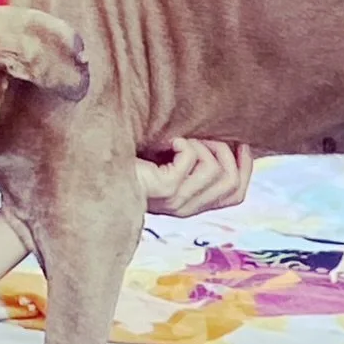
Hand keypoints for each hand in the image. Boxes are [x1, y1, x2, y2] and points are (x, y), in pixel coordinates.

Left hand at [137, 139, 252, 216]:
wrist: (97, 164)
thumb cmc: (134, 154)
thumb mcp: (174, 155)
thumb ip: (200, 154)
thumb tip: (234, 137)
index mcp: (193, 203)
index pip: (236, 195)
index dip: (245, 167)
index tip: (240, 142)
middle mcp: (185, 208)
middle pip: (230, 181)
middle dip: (224, 150)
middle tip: (201, 135)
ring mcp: (175, 202)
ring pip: (214, 170)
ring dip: (202, 145)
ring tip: (180, 140)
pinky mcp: (164, 191)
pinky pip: (192, 160)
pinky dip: (184, 144)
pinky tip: (168, 142)